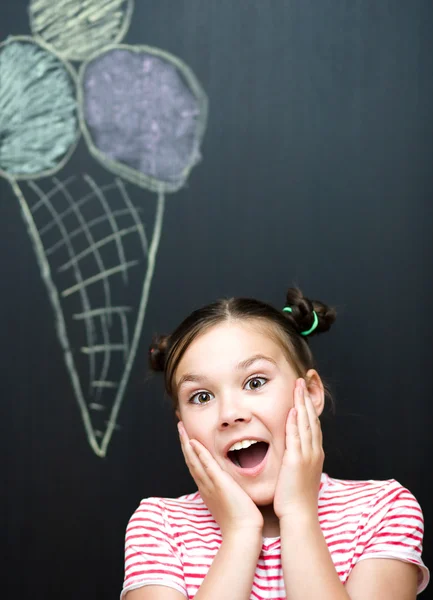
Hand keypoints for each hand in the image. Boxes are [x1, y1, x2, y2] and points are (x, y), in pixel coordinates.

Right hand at [178, 422, 263, 539]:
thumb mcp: (229, 502)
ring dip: (187, 443)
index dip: (190, 452)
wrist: (242, 533)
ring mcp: (210, 484)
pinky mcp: (219, 483)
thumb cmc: (240, 521)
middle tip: (180, 428)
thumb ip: (226, 491)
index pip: (196, 467)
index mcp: (207, 490)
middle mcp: (205, 486)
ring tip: (182, 429)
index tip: (187, 439)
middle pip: (190, 461)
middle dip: (184, 443)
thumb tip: (228, 484)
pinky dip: (199, 452)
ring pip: (194, 460)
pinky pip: (207, 464)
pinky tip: (194, 442)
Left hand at [273, 378, 323, 520]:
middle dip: (306, 398)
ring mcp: (307, 455)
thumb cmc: (296, 498)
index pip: (313, 424)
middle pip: (312, 419)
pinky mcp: (296, 461)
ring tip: (298, 386)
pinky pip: (296, 436)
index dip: (309, 407)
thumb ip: (298, 460)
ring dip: (301, 403)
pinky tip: (293, 409)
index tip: (305, 392)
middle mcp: (314, 451)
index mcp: (315, 454)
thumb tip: (293, 452)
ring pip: (306, 423)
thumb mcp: (300, 474)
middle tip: (303, 381)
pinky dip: (295, 422)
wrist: (299, 516)